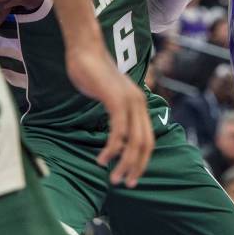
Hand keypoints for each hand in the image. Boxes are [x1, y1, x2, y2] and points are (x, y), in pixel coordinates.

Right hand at [65, 44, 153, 186]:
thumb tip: (116, 134)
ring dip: (124, 163)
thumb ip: (116, 113)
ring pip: (134, 141)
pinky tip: (102, 158)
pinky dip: (112, 148)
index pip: (148, 140)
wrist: (85, 50)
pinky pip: (119, 131)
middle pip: (145, 144)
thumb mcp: (109, 96)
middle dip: (136, 167)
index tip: (131, 176)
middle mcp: (139, 103)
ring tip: (114, 177)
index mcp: (140, 104)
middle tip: (126, 183)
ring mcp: (129, 101)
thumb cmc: (93, 73)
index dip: (142, 161)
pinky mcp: (116, 100)